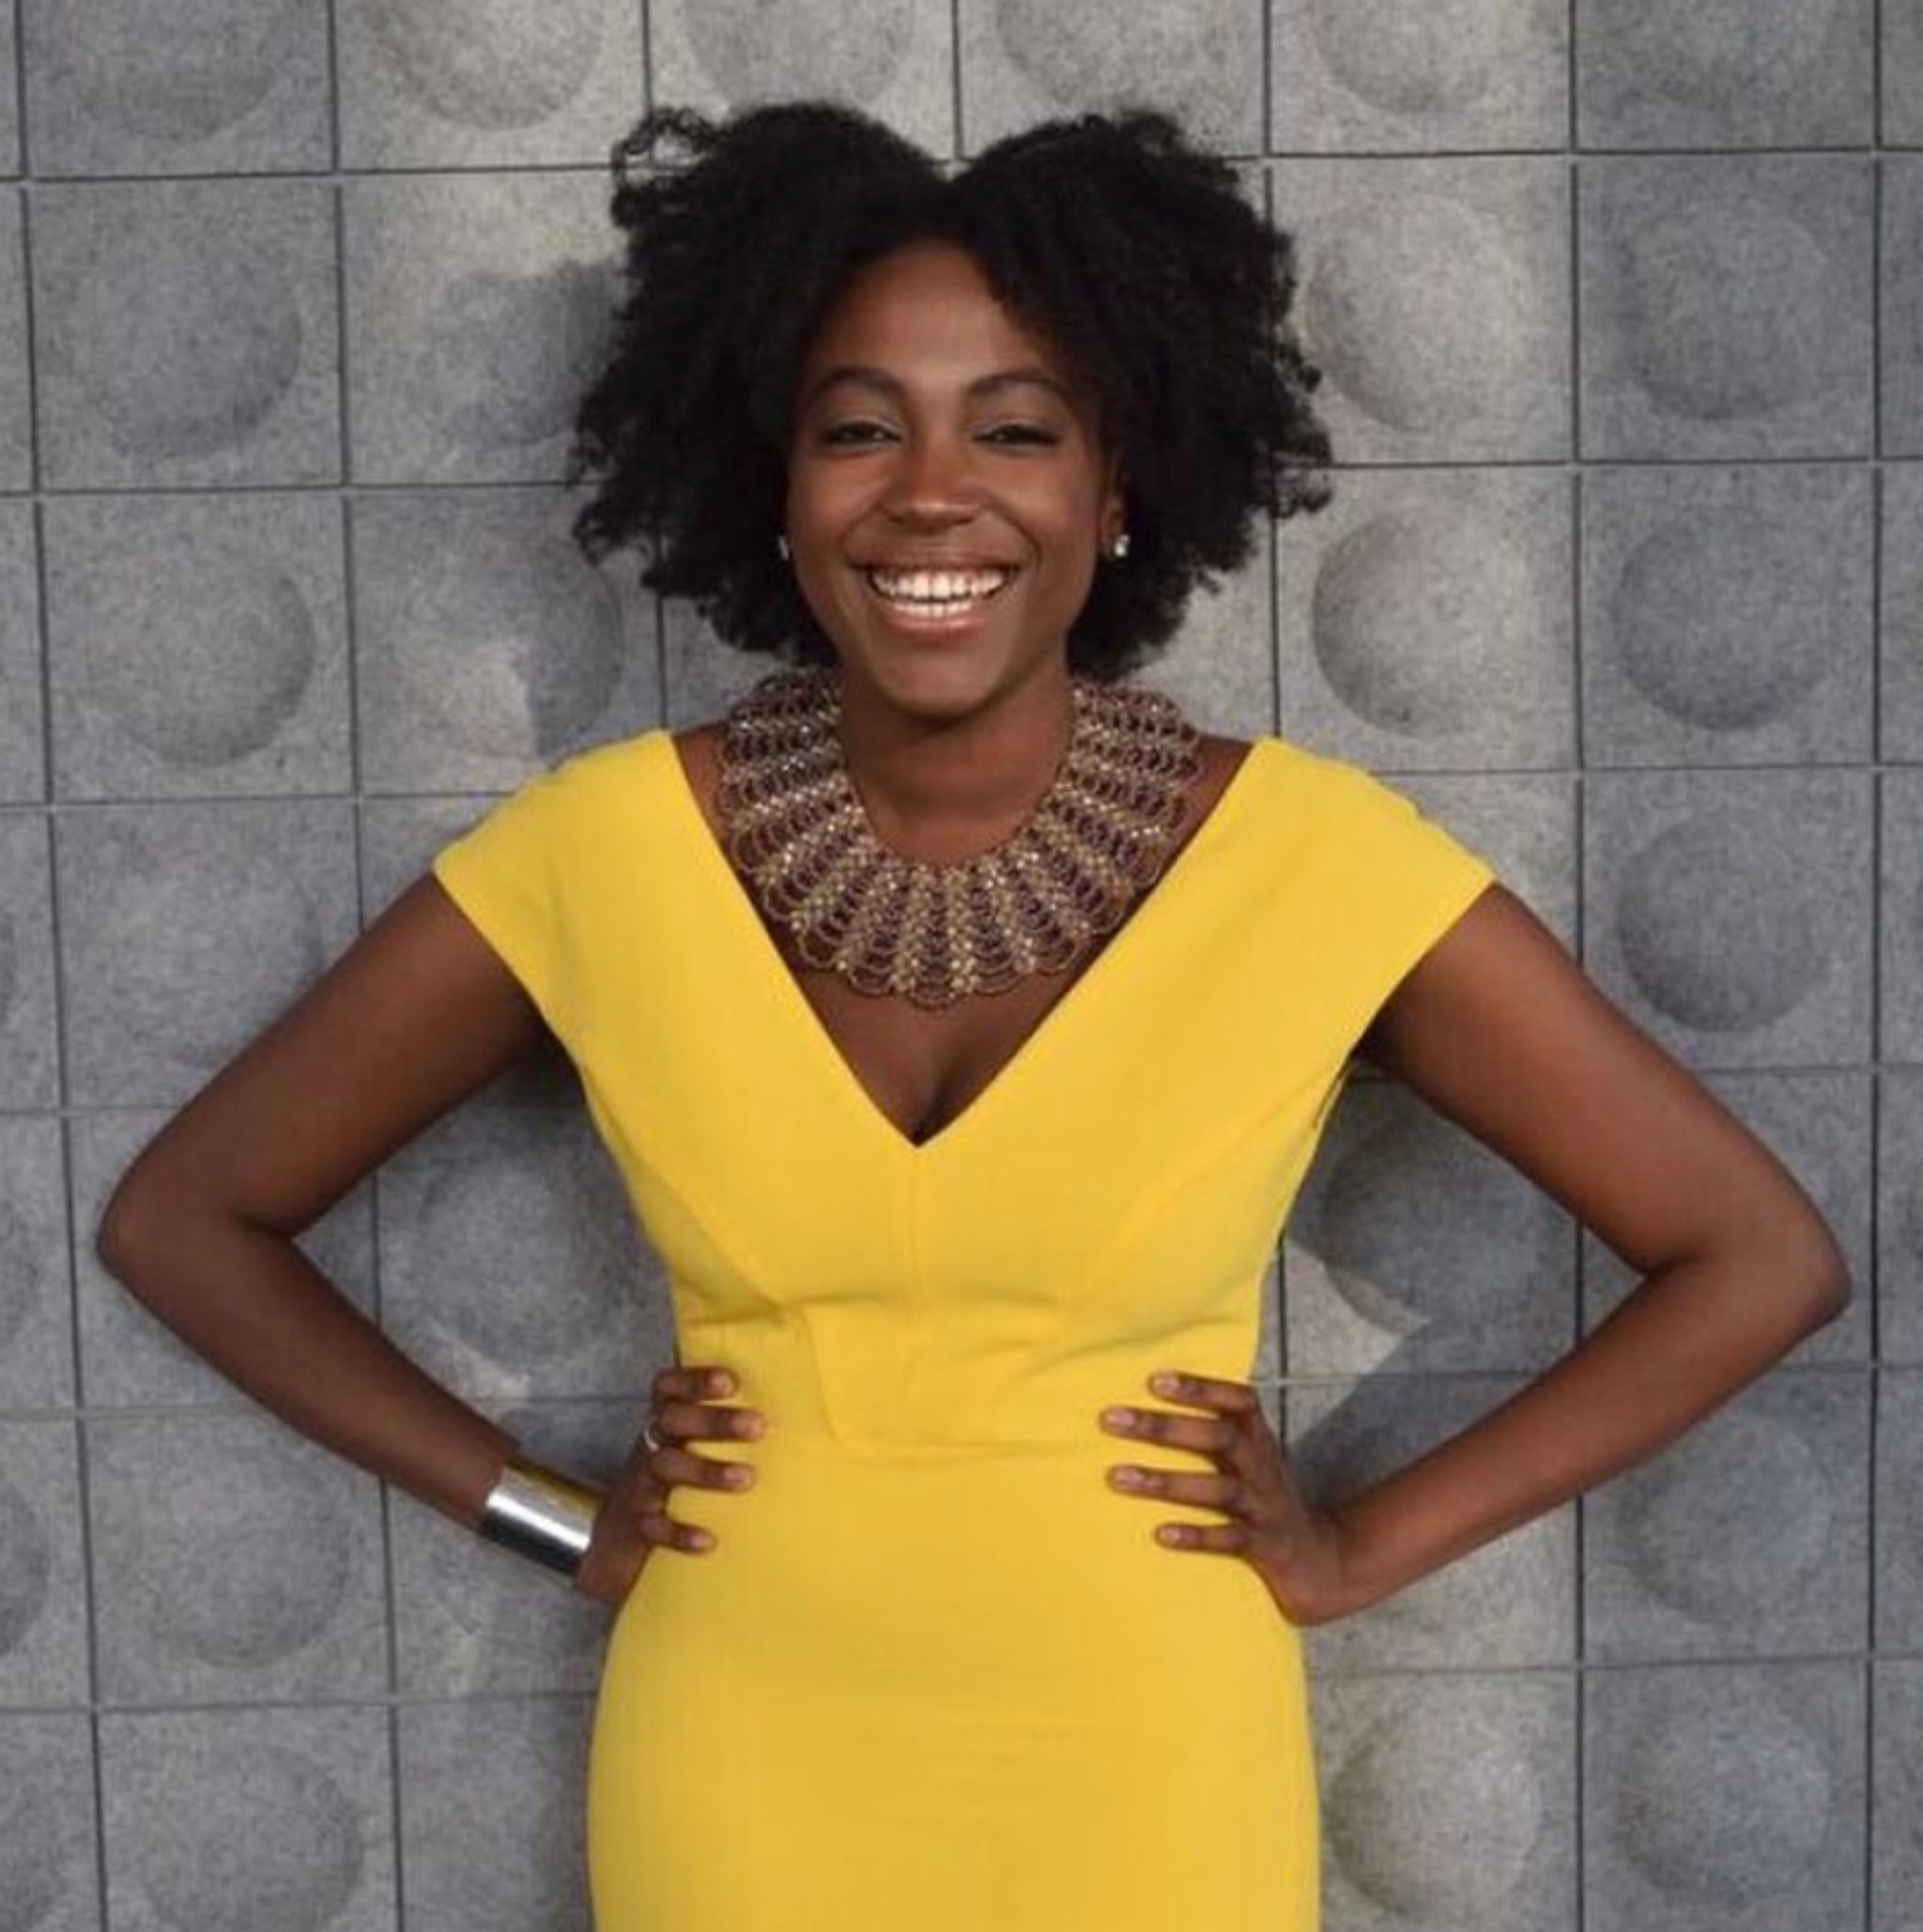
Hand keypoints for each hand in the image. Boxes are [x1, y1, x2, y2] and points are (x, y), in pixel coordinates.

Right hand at [574, 1364, 764, 1604]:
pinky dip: (679, 1532)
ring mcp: (641, 1485)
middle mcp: (652, 1448)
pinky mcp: (636, 1526)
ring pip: (667, 1467)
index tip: (730, 1381)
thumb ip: (724, 1432)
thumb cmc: (669, 1488)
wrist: (610, 1543)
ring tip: (746, 1478)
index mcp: (665, 1425)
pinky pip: (654, 1526)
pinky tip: (708, 1540)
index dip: (694, 1380)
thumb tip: (791, 1410)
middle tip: (758, 1425)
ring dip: (707, 1471)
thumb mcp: (689, 1452)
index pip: (668, 1388)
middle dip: (714, 1420)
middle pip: (673, 1421)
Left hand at [1100, 1370, 1357, 1626]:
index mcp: (1258, 1442)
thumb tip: (1147, 1412)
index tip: (1155, 1379)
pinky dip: (1197, 1535)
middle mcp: (1262, 1468)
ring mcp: (1265, 1507)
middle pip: (1218, 1437)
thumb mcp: (1250, 1462)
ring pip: (1218, 1488)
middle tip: (1112, 1419)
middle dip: (1164, 1427)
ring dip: (1166, 1482)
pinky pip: (1232, 1539)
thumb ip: (1213, 1437)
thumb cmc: (1266, 1502)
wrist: (1323, 1561)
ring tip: (1118, 1476)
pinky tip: (1161, 1533)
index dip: (1201, 1388)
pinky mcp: (1268, 1548)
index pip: (1238, 1402)